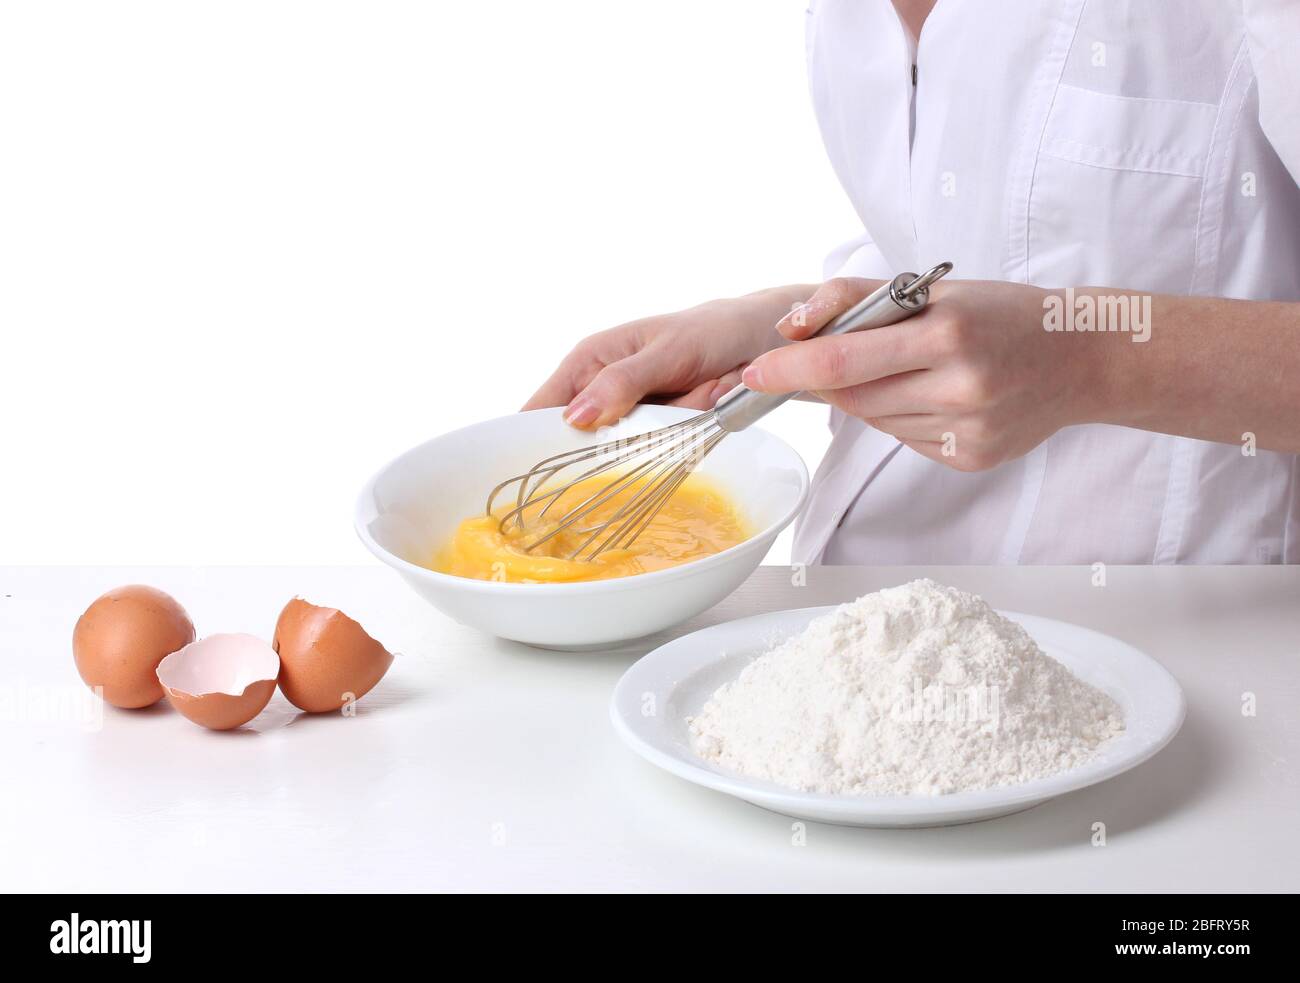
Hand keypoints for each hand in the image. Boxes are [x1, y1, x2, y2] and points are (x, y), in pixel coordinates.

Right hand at [523, 286, 811, 428]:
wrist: (763, 339)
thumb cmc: (710, 331)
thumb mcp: (666, 352)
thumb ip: (621, 383)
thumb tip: (574, 418)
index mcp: (588, 362)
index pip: (540, 411)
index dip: (533, 443)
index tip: (544, 475)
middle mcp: (603, 391)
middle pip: (590, 441)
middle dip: (634, 431)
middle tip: (677, 395)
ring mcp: (634, 415)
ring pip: (635, 450)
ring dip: (676, 425)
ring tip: (705, 386)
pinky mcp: (663, 431)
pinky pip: (666, 450)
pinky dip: (693, 430)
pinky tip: (712, 396)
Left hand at [741, 278, 1098, 470]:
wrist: (1083, 359)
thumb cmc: (1002, 315)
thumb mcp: (935, 289)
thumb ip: (855, 298)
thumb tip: (790, 327)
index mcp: (949, 334)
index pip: (844, 361)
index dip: (790, 370)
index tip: (752, 374)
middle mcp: (960, 387)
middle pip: (854, 397)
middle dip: (829, 381)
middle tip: (828, 362)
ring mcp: (967, 431)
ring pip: (877, 421)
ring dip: (869, 398)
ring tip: (908, 370)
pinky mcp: (971, 460)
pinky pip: (905, 440)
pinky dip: (901, 418)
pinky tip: (934, 396)